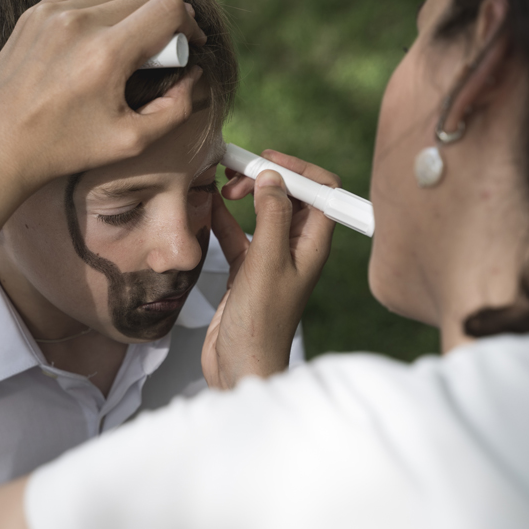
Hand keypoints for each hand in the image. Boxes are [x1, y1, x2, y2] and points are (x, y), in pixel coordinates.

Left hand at [0, 0, 203, 187]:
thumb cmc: (64, 149)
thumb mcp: (130, 141)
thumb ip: (174, 108)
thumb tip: (193, 74)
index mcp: (106, 53)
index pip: (167, 10)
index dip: (190, 24)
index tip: (193, 44)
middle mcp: (79, 23)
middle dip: (166, 22)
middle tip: (167, 52)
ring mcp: (52, 13)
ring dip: (139, 8)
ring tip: (146, 34)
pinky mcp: (35, 14)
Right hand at [202, 151, 338, 388]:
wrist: (241, 367)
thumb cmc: (261, 324)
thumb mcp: (267, 262)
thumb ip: (272, 216)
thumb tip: (273, 177)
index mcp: (313, 246)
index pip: (321, 192)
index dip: (298, 171)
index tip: (267, 162)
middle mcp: (296, 249)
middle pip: (289, 197)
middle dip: (265, 179)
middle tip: (235, 175)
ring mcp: (271, 260)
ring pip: (261, 213)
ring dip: (243, 195)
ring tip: (219, 183)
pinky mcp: (247, 271)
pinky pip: (238, 234)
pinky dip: (224, 218)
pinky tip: (207, 206)